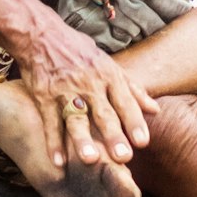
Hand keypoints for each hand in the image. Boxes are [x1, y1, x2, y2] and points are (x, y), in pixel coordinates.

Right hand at [15, 10, 158, 168]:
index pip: (125, 101)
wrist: (41, 35)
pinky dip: (53, 142)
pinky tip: (58, 162)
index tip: (143, 142)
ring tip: (90, 160)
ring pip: (75, 118)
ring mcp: (65, 90)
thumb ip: (133, 89)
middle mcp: (89, 84)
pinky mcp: (43, 96)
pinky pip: (49, 122)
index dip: (134, 122)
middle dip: (113, 134)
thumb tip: (156, 110)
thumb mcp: (109, 64)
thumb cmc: (78, 51)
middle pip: (103, 112)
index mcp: (108, 75)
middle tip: (123, 157)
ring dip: (82, 139)